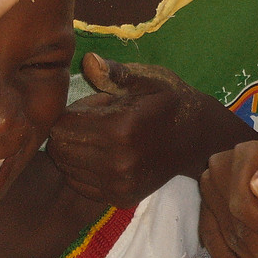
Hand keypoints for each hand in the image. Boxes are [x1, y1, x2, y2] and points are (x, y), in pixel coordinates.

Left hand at [48, 53, 257, 207]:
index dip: (73, 111)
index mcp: (121, 128)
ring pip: (67, 168)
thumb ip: (115, 73)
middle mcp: (117, 162)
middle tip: (96, 121)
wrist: (198, 138)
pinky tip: (106, 155)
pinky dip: (84, 169)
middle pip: (60, 149)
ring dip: (76, 151)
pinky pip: (81, 184)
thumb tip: (88, 60)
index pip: (62, 125)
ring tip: (103, 138)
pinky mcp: (121, 198)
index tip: (97, 104)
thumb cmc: (170, 101)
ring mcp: (119, 184)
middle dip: (70, 131)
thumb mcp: (148, 79)